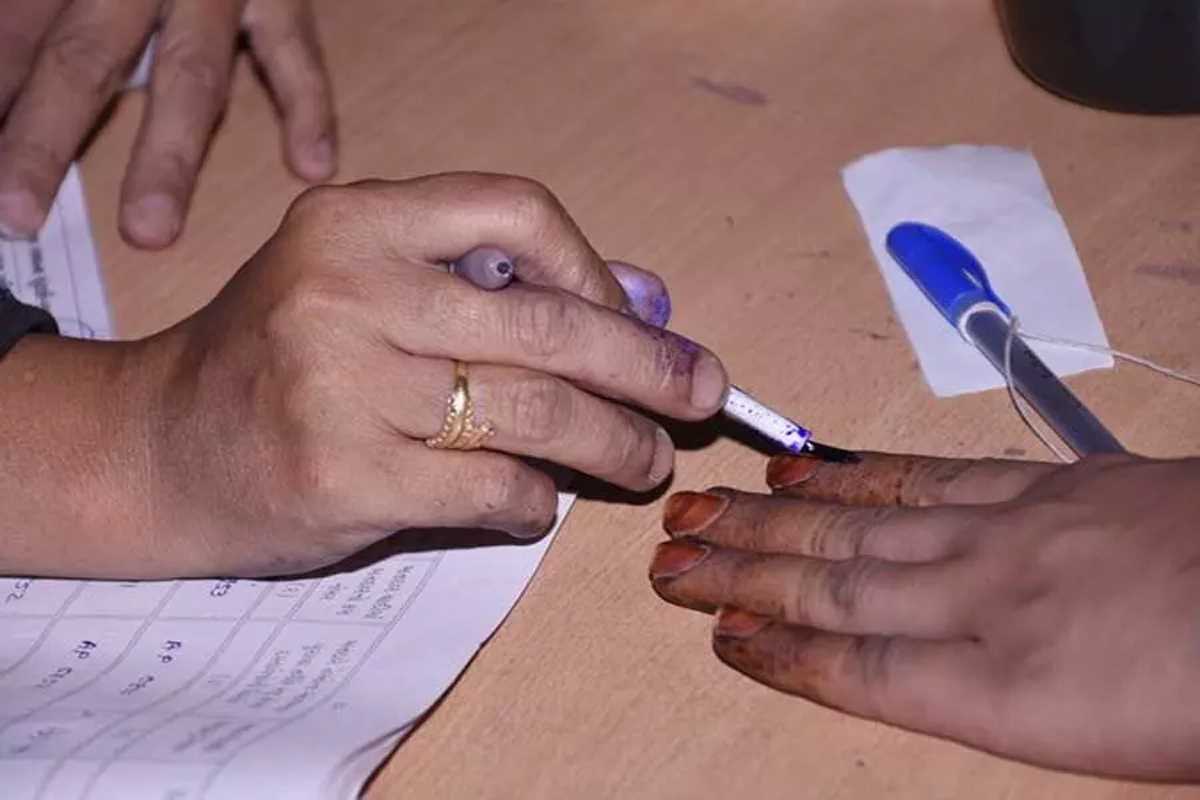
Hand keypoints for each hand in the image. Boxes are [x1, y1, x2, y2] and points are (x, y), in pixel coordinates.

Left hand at [0, 0, 333, 247]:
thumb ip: (26, 8)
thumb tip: (2, 64)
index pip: (19, 35)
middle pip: (85, 58)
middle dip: (47, 139)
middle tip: (18, 212)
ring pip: (191, 73)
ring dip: (168, 156)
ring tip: (149, 229)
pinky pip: (298, 50)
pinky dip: (308, 106)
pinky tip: (310, 164)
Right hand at [62, 173, 721, 578]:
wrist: (159, 447)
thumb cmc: (281, 360)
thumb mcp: (366, 284)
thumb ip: (493, 284)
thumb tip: (646, 303)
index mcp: (356, 219)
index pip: (517, 212)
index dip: (596, 270)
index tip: (636, 321)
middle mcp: (346, 288)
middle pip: (548, 325)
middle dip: (647, 370)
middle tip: (700, 397)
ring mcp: (339, 383)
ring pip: (534, 412)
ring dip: (614, 445)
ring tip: (646, 461)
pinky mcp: (341, 475)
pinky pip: (490, 487)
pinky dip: (537, 502)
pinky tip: (541, 505)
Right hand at [651, 451, 1199, 779]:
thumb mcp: (1127, 752)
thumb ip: (1022, 719)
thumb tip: (941, 690)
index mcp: (1014, 692)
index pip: (862, 671)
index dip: (781, 654)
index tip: (721, 637)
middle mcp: (990, 605)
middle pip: (836, 590)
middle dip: (741, 577)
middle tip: (667, 563)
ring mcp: (1010, 535)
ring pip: (860, 528)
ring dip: (770, 524)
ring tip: (703, 514)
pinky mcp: (1043, 489)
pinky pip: (926, 478)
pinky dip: (856, 478)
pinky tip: (809, 472)